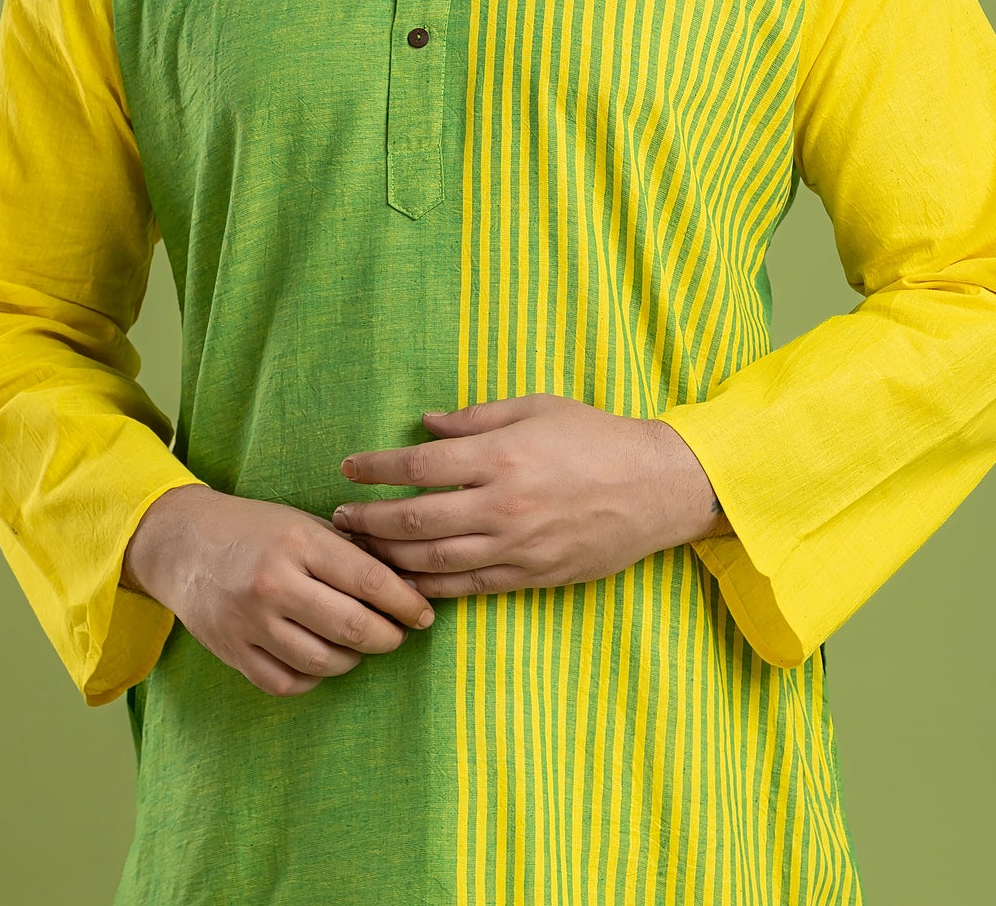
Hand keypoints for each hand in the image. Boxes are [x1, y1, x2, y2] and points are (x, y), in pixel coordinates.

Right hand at [121, 485, 436, 697]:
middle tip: (400, 633)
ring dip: (355, 659)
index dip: (406, 603)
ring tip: (362, 644)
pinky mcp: (233, 653)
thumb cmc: (256, 529)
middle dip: (389, 636)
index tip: (424, 613)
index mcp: (298, 543)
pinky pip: (288, 682)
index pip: (370, 581)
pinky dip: (314, 677)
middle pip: (353, 628)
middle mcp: (275, 584)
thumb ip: (349, 550)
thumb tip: (406, 579)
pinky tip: (322, 659)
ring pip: (324, 662)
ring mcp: (251, 623)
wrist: (183, 544)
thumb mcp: (303, 523)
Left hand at [330, 393, 726, 599]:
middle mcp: (503, 505)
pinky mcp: (531, 576)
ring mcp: (517, 546)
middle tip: (339, 517)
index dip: (376, 468)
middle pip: (416, 520)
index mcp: (502, 456)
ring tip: (360, 550)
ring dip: (389, 558)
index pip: (419, 465)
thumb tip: (426, 424)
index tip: (348, 468)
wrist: (656, 487)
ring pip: (434, 561)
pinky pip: (469, 587)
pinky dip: (431, 587)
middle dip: (369, 520)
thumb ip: (476, 418)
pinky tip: (405, 581)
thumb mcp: (536, 407)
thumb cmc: (595, 437)